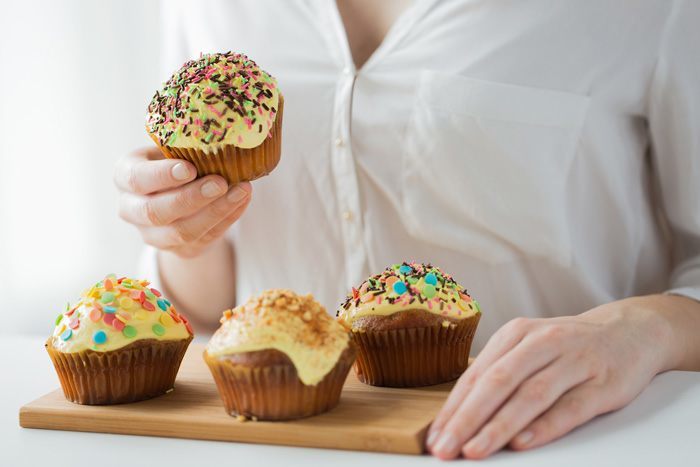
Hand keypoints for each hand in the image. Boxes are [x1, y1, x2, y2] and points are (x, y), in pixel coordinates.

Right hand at [115, 147, 251, 257]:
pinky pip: (204, 238)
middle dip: (191, 198)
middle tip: (220, 183)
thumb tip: (218, 136)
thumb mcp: (171, 149)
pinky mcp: (178, 249)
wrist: (178, 196)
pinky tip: (242, 200)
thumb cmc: (175, 161)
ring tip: (241, 191)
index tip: (190, 168)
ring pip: (182, 232)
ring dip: (215, 212)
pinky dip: (227, 219)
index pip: (137, 179)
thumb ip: (185, 146)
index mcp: (125, 176)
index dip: (162, 176)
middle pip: (156, 212)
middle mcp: (131, 209)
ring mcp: (153, 234)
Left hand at [426, 297, 674, 458]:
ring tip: (474, 450)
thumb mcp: (528, 348)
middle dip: (466, 419)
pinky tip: (523, 444)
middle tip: (445, 448)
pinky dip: (545, 426)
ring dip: (498, 426)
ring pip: (530, 395)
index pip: (476, 375)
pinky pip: (569, 408)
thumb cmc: (566, 348)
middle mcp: (541, 342)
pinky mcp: (602, 383)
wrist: (628, 332)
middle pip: (497, 383)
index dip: (452, 408)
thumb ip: (499, 376)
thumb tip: (458, 417)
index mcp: (516, 334)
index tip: (434, 437)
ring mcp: (573, 361)